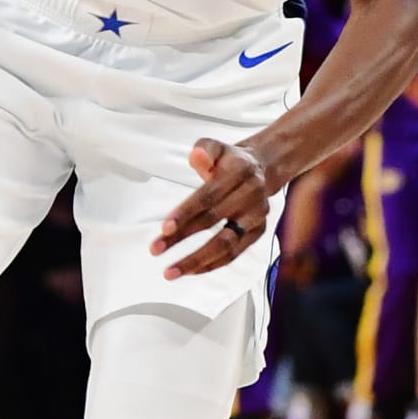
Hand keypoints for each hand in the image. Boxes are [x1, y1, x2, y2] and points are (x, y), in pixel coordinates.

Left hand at [152, 139, 272, 277]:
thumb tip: (197, 156)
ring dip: (197, 260)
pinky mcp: (258, 231)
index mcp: (239, 173)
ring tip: (171, 271)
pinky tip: (191, 270)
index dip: (186, 212)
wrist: (262, 169)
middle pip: (213, 221)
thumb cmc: (229, 161)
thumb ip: (204, 149)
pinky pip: (234, 253)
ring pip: (226, 244)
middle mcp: (252, 195)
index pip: (209, 196)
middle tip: (156, 249)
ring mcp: (257, 216)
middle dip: (182, 237)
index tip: (164, 228)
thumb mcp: (215, 146)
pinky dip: (212, 264)